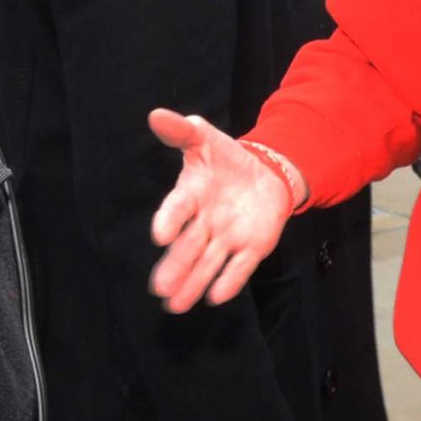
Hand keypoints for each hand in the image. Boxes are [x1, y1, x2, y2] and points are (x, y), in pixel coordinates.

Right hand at [148, 110, 296, 312]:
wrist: (264, 174)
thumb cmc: (226, 158)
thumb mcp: (206, 138)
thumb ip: (182, 130)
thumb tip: (156, 115)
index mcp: (191, 194)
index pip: (177, 208)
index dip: (169, 221)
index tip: (159, 235)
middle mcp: (204, 222)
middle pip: (188, 247)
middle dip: (176, 266)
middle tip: (160, 288)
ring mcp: (226, 238)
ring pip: (207, 264)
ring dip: (193, 283)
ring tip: (176, 305)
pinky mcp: (249, 249)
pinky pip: (238, 267)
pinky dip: (228, 281)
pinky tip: (216, 296)